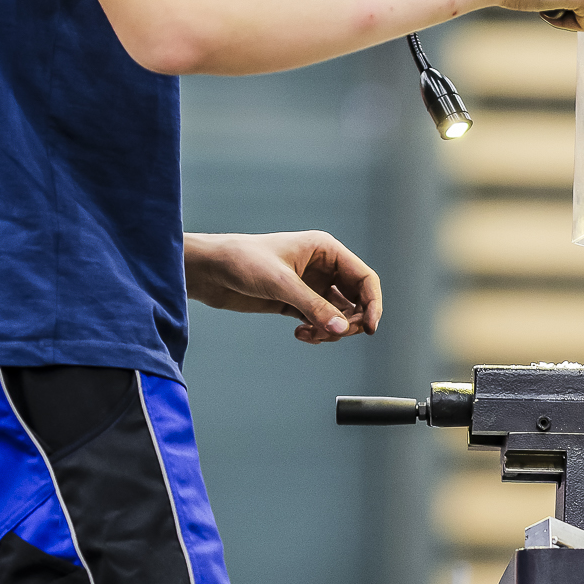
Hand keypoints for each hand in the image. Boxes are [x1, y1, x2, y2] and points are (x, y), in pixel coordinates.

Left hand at [183, 230, 381, 344]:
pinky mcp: (296, 302)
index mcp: (325, 250)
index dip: (373, 304)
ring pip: (339, 315)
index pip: (364, 278)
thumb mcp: (281, 284)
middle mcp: (322, 267)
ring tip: (309, 334)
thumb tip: (342, 330)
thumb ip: (314, 307)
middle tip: (334, 334)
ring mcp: (310, 286)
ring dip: (331, 330)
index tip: (370, 328)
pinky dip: (317, 332)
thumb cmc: (242, 261)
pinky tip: (300, 334)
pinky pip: (321, 322)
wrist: (209, 270)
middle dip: (351, 322)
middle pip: (357, 300)